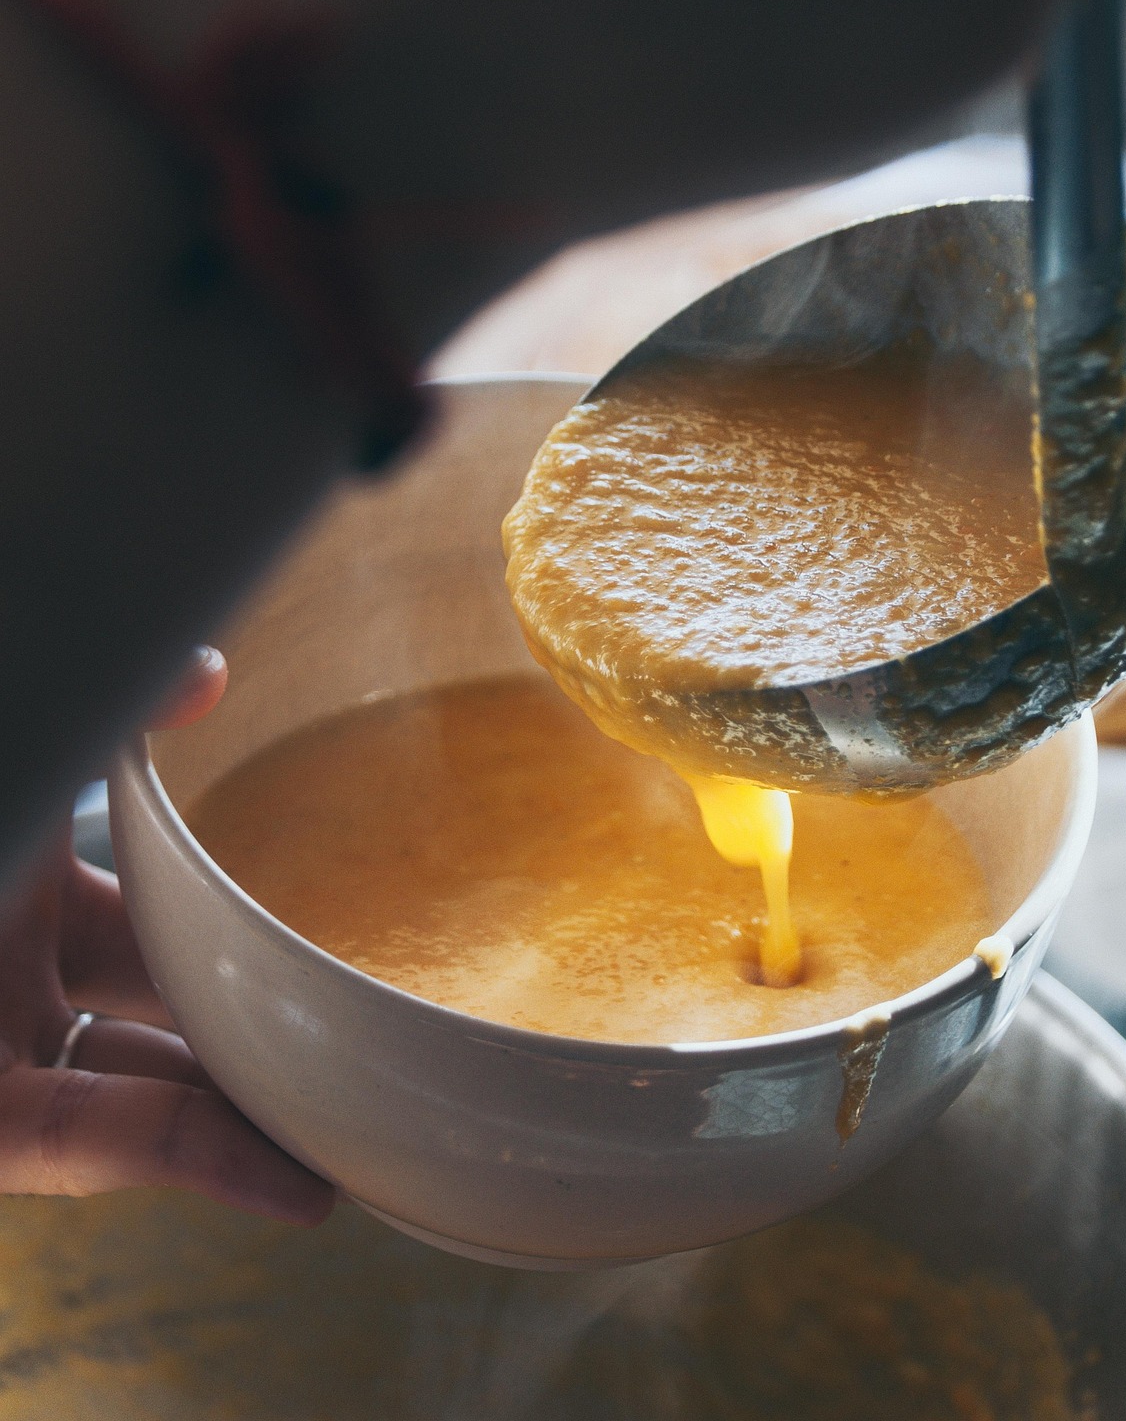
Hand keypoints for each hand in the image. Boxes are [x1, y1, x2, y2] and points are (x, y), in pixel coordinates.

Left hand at [0, 649, 332, 1223]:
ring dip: (253, 1114)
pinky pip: (106, 1145)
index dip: (237, 913)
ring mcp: (0, 1046)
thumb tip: (210, 666)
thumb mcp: (25, 754)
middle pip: (164, 1000)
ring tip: (361, 1131)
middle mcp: (13, 965)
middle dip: (261, 1021)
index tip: (323, 924)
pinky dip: (204, 1165)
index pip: (154, 900)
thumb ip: (107, 703)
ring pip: (152, 1086)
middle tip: (366, 1039)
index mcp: (23, 875)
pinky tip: (292, 1183)